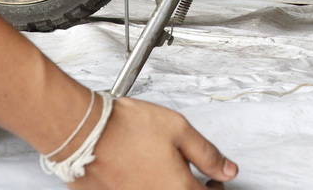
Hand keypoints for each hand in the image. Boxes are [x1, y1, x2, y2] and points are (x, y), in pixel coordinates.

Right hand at [73, 97, 236, 189]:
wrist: (85, 133)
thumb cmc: (126, 128)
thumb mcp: (179, 130)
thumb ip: (207, 154)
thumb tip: (228, 170)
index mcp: (178, 189)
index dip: (217, 187)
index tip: (215, 178)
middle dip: (194, 188)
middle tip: (196, 175)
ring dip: (170, 186)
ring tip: (165, 168)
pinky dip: (146, 185)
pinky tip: (142, 171)